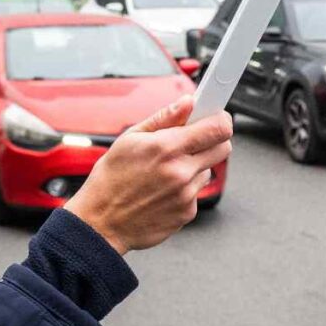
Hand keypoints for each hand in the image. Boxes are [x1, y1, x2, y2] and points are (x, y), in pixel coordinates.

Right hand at [65, 96, 232, 255]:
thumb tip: (187, 102)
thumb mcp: (130, 139)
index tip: (216, 116)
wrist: (101, 223)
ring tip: (166, 170)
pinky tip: (162, 189)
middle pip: (223, 148)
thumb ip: (164, 117)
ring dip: (195, 166)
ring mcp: (186, 195)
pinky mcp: (187, 213)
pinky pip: (197, 192)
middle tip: (192, 140)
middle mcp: (180, 172)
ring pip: (208, 170)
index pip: (217, 128)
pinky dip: (185, 188)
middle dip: (212, 140)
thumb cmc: (110, 179)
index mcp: (166, 148)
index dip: (221, 119)